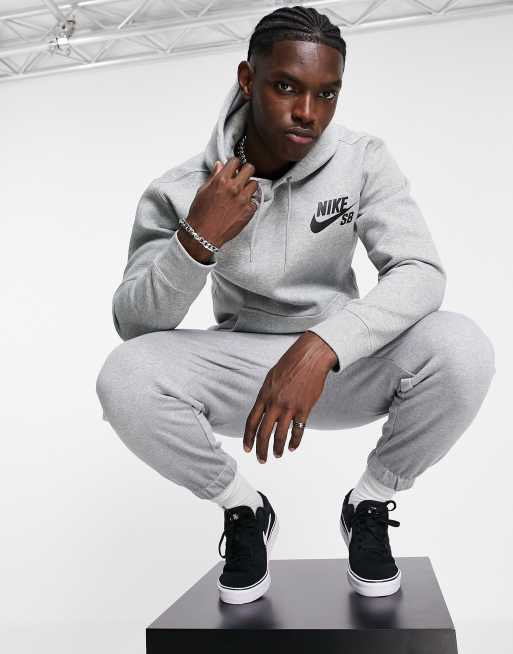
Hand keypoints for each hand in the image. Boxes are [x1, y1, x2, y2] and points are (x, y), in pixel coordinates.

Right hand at [185, 157, 258, 247]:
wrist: (203, 234)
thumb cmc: (200, 214)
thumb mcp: (203, 190)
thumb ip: (214, 176)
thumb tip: (220, 165)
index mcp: (221, 180)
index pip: (235, 161)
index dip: (235, 164)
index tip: (234, 168)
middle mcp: (234, 188)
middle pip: (249, 169)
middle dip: (245, 171)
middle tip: (242, 177)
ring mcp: (243, 200)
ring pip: (254, 184)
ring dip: (249, 186)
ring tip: (242, 193)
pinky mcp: (248, 211)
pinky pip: (254, 201)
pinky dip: (250, 202)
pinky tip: (242, 206)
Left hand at [243, 331, 337, 462]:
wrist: (309, 358)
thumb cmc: (290, 364)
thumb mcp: (270, 378)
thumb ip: (266, 396)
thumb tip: (263, 409)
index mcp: (264, 396)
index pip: (252, 422)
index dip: (248, 437)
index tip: (247, 448)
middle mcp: (274, 404)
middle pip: (264, 433)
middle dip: (260, 449)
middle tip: (261, 459)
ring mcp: (289, 407)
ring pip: (280, 435)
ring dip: (278, 448)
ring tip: (277, 455)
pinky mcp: (304, 408)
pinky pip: (298, 430)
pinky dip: (295, 441)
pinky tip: (292, 447)